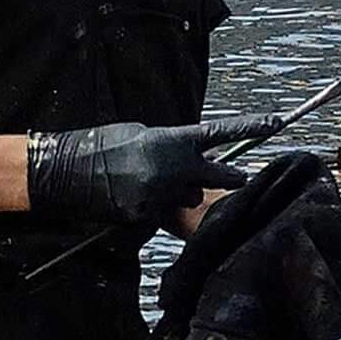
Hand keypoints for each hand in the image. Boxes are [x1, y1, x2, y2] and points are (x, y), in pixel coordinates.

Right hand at [25, 114, 281, 226]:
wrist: (63, 171)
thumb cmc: (103, 145)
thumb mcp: (143, 135)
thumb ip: (175, 146)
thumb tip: (195, 157)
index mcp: (172, 141)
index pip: (221, 133)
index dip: (251, 127)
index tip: (277, 123)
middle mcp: (173, 169)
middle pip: (221, 176)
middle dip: (227, 178)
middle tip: (233, 177)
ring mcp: (161, 195)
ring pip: (192, 198)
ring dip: (183, 193)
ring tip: (152, 183)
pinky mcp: (148, 216)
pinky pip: (166, 213)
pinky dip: (157, 206)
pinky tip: (135, 197)